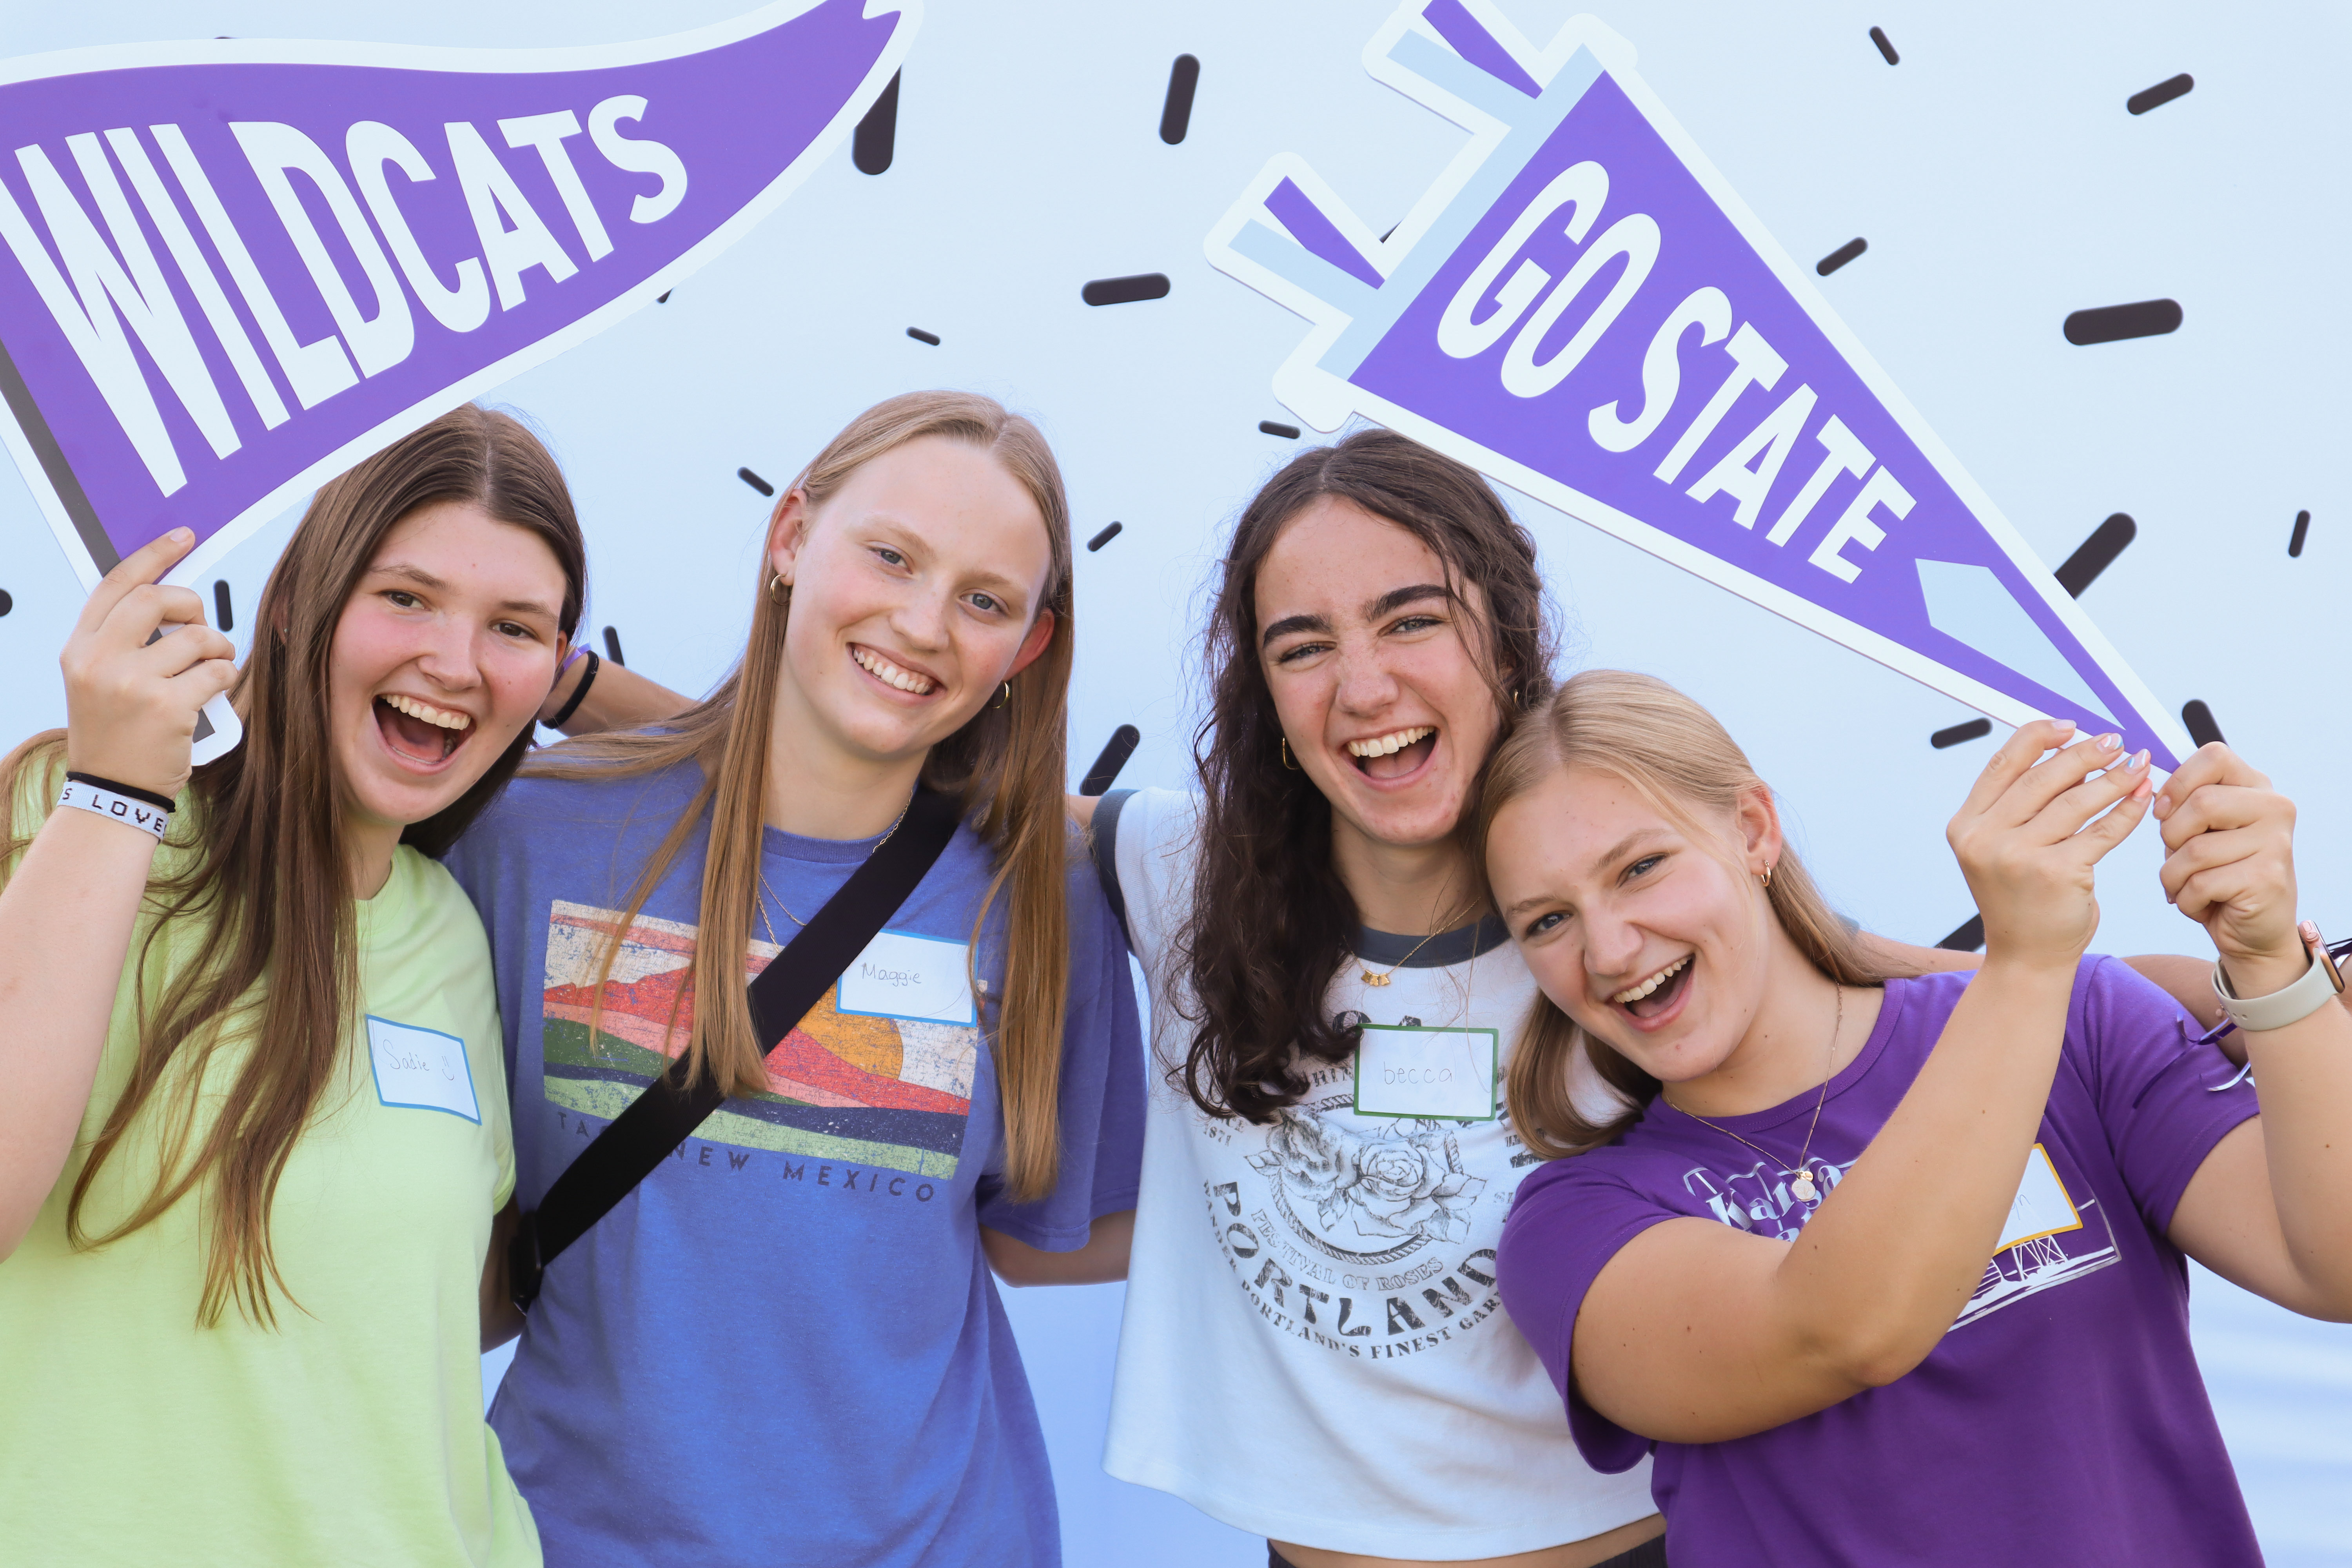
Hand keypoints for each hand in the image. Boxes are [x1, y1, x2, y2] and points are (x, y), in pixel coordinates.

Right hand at [60, 529, 238, 798]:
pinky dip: (225, 680)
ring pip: (196, 638)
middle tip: (200, 625)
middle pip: (157, 599)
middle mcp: (99, 660)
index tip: (181, 538)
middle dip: (190, 604)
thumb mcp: (97, 681)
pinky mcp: (167, 706)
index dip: (152, 555)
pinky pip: (216, 673)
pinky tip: (213, 695)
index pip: (115, 585)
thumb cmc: (115, 734)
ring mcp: (131, 683)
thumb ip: (122, 642)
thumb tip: (169, 603)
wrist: (110, 790)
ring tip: (211, 668)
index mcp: (80, 649)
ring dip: (217, 649)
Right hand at [1946, 720, 2152, 972]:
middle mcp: (1985, 838)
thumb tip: (2066, 753)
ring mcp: (2018, 856)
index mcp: (1966, 825)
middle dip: (2085, 753)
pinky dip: (2127, 811)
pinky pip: (2101, 831)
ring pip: (2076, 801)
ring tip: (2136, 766)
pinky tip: (2141, 797)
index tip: (2071, 726)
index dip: (2038, 736)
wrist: (2026, 957)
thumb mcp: (2001, 849)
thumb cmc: (2020, 899)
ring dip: (2113, 779)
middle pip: (2042, 777)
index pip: (2003, 763)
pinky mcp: (2057, 873)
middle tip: (2114, 743)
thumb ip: (2018, 807)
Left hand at [2152, 744, 2302, 993]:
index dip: (2178, 782)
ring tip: (2189, 885)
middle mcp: (2274, 808)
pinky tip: (2204, 904)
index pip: (2214, 756)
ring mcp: (2275, 843)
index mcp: (2256, 787)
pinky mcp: (2267, 878)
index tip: (2163, 809)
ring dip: (2175, 874)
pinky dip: (2187, 898)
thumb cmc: (2216, 873)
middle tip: (2178, 855)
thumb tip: (2143, 778)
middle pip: (2201, 802)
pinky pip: (2200, 882)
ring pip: (2194, 848)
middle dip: (2171, 835)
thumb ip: (2183, 802)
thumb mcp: (2198, 830)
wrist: (2252, 931)